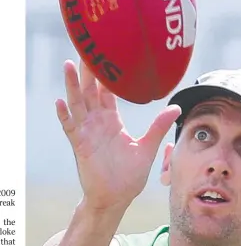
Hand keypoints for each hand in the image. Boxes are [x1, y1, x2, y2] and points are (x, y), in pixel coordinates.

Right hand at [56, 60, 180, 215]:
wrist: (116, 198)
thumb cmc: (129, 176)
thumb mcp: (147, 148)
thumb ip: (158, 126)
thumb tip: (176, 108)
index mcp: (112, 121)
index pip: (107, 92)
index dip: (105, 74)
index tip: (105, 52)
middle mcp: (97, 123)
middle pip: (89, 91)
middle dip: (87, 71)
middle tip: (85, 46)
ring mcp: (86, 133)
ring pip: (77, 104)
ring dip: (72, 85)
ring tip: (69, 65)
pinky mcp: (79, 146)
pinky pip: (70, 127)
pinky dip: (64, 115)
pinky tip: (60, 101)